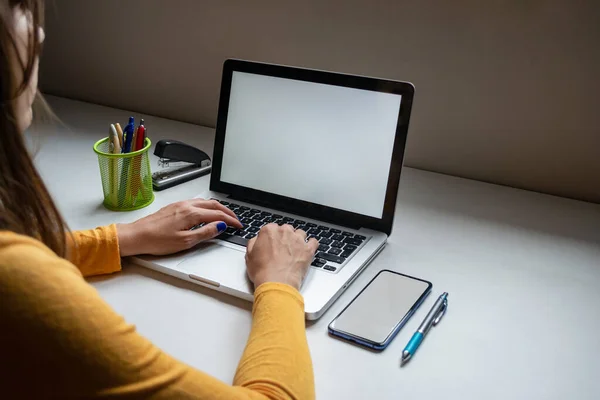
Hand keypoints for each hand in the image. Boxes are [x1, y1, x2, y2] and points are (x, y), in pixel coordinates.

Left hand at [116, 199, 242, 256]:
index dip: (231, 220)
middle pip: (213, 205)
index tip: (238, 225)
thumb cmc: (157, 240)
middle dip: (227, 211)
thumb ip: (205, 233)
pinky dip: (207, 207)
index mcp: (192, 213)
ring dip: (217, 208)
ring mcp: (179, 205)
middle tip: (235, 219)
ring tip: (224, 215)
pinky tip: (205, 213)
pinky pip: (196, 202)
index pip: (218, 215)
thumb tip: (220, 227)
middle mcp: (187, 205)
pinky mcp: (174, 207)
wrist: (136, 236)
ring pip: (205, 202)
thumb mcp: (185, 242)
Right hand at [245, 223, 318, 290]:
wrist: (276, 282)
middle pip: (286, 229)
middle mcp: (284, 232)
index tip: (272, 244)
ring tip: (294, 250)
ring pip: (300, 233)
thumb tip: (256, 240)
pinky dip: (311, 244)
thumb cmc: (263, 271)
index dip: (272, 237)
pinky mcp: (308, 249)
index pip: (272, 228)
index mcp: (269, 231)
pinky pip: (314, 241)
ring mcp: (298, 240)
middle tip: (282, 249)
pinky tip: (307, 249)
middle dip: (285, 237)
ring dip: (298, 239)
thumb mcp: (249, 256)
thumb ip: (253, 243)